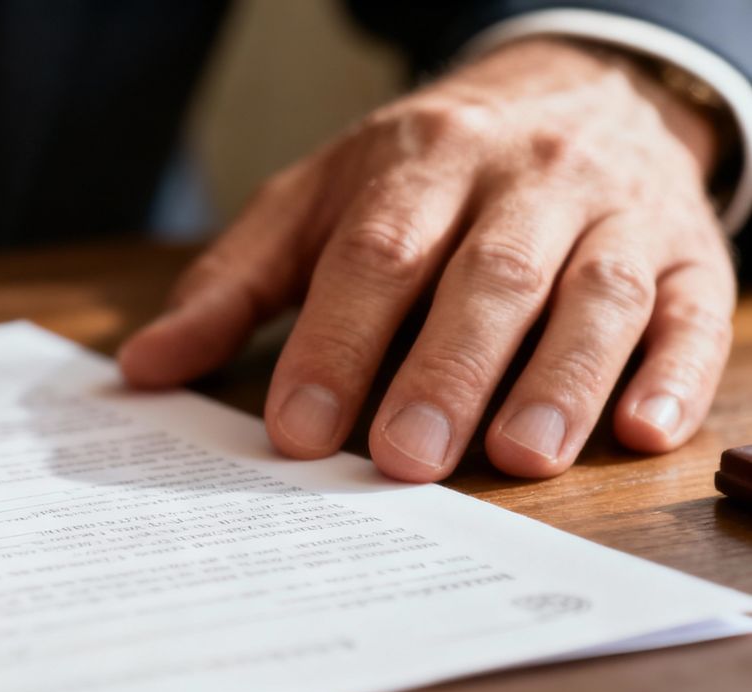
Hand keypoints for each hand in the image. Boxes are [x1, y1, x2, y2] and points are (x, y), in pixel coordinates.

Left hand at [119, 39, 735, 481]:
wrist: (572, 92)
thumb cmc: (420, 173)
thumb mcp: (313, 205)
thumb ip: (233, 286)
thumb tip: (142, 370)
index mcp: (420, 163)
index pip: (375, 254)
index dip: (338, 343)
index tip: (300, 430)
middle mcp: (525, 180)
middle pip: (488, 277)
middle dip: (446, 370)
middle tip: (405, 458)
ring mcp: (615, 213)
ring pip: (596, 293)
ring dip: (560, 378)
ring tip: (519, 456)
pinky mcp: (688, 255)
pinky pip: (691, 310)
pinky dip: (673, 372)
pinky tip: (640, 431)